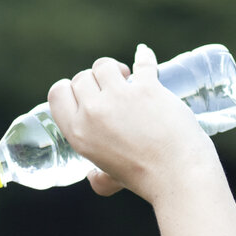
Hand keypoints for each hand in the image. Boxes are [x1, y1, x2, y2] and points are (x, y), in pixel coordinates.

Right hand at [48, 45, 215, 201]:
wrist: (178, 175)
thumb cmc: (146, 179)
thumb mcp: (111, 180)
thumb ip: (99, 179)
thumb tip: (94, 178)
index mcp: (78, 133)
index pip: (57, 93)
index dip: (68, 89)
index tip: (83, 92)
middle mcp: (93, 112)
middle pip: (82, 77)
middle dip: (94, 80)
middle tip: (111, 89)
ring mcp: (120, 97)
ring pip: (104, 65)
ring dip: (114, 69)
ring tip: (127, 77)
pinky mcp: (148, 88)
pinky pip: (142, 62)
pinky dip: (144, 56)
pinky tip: (144, 54)